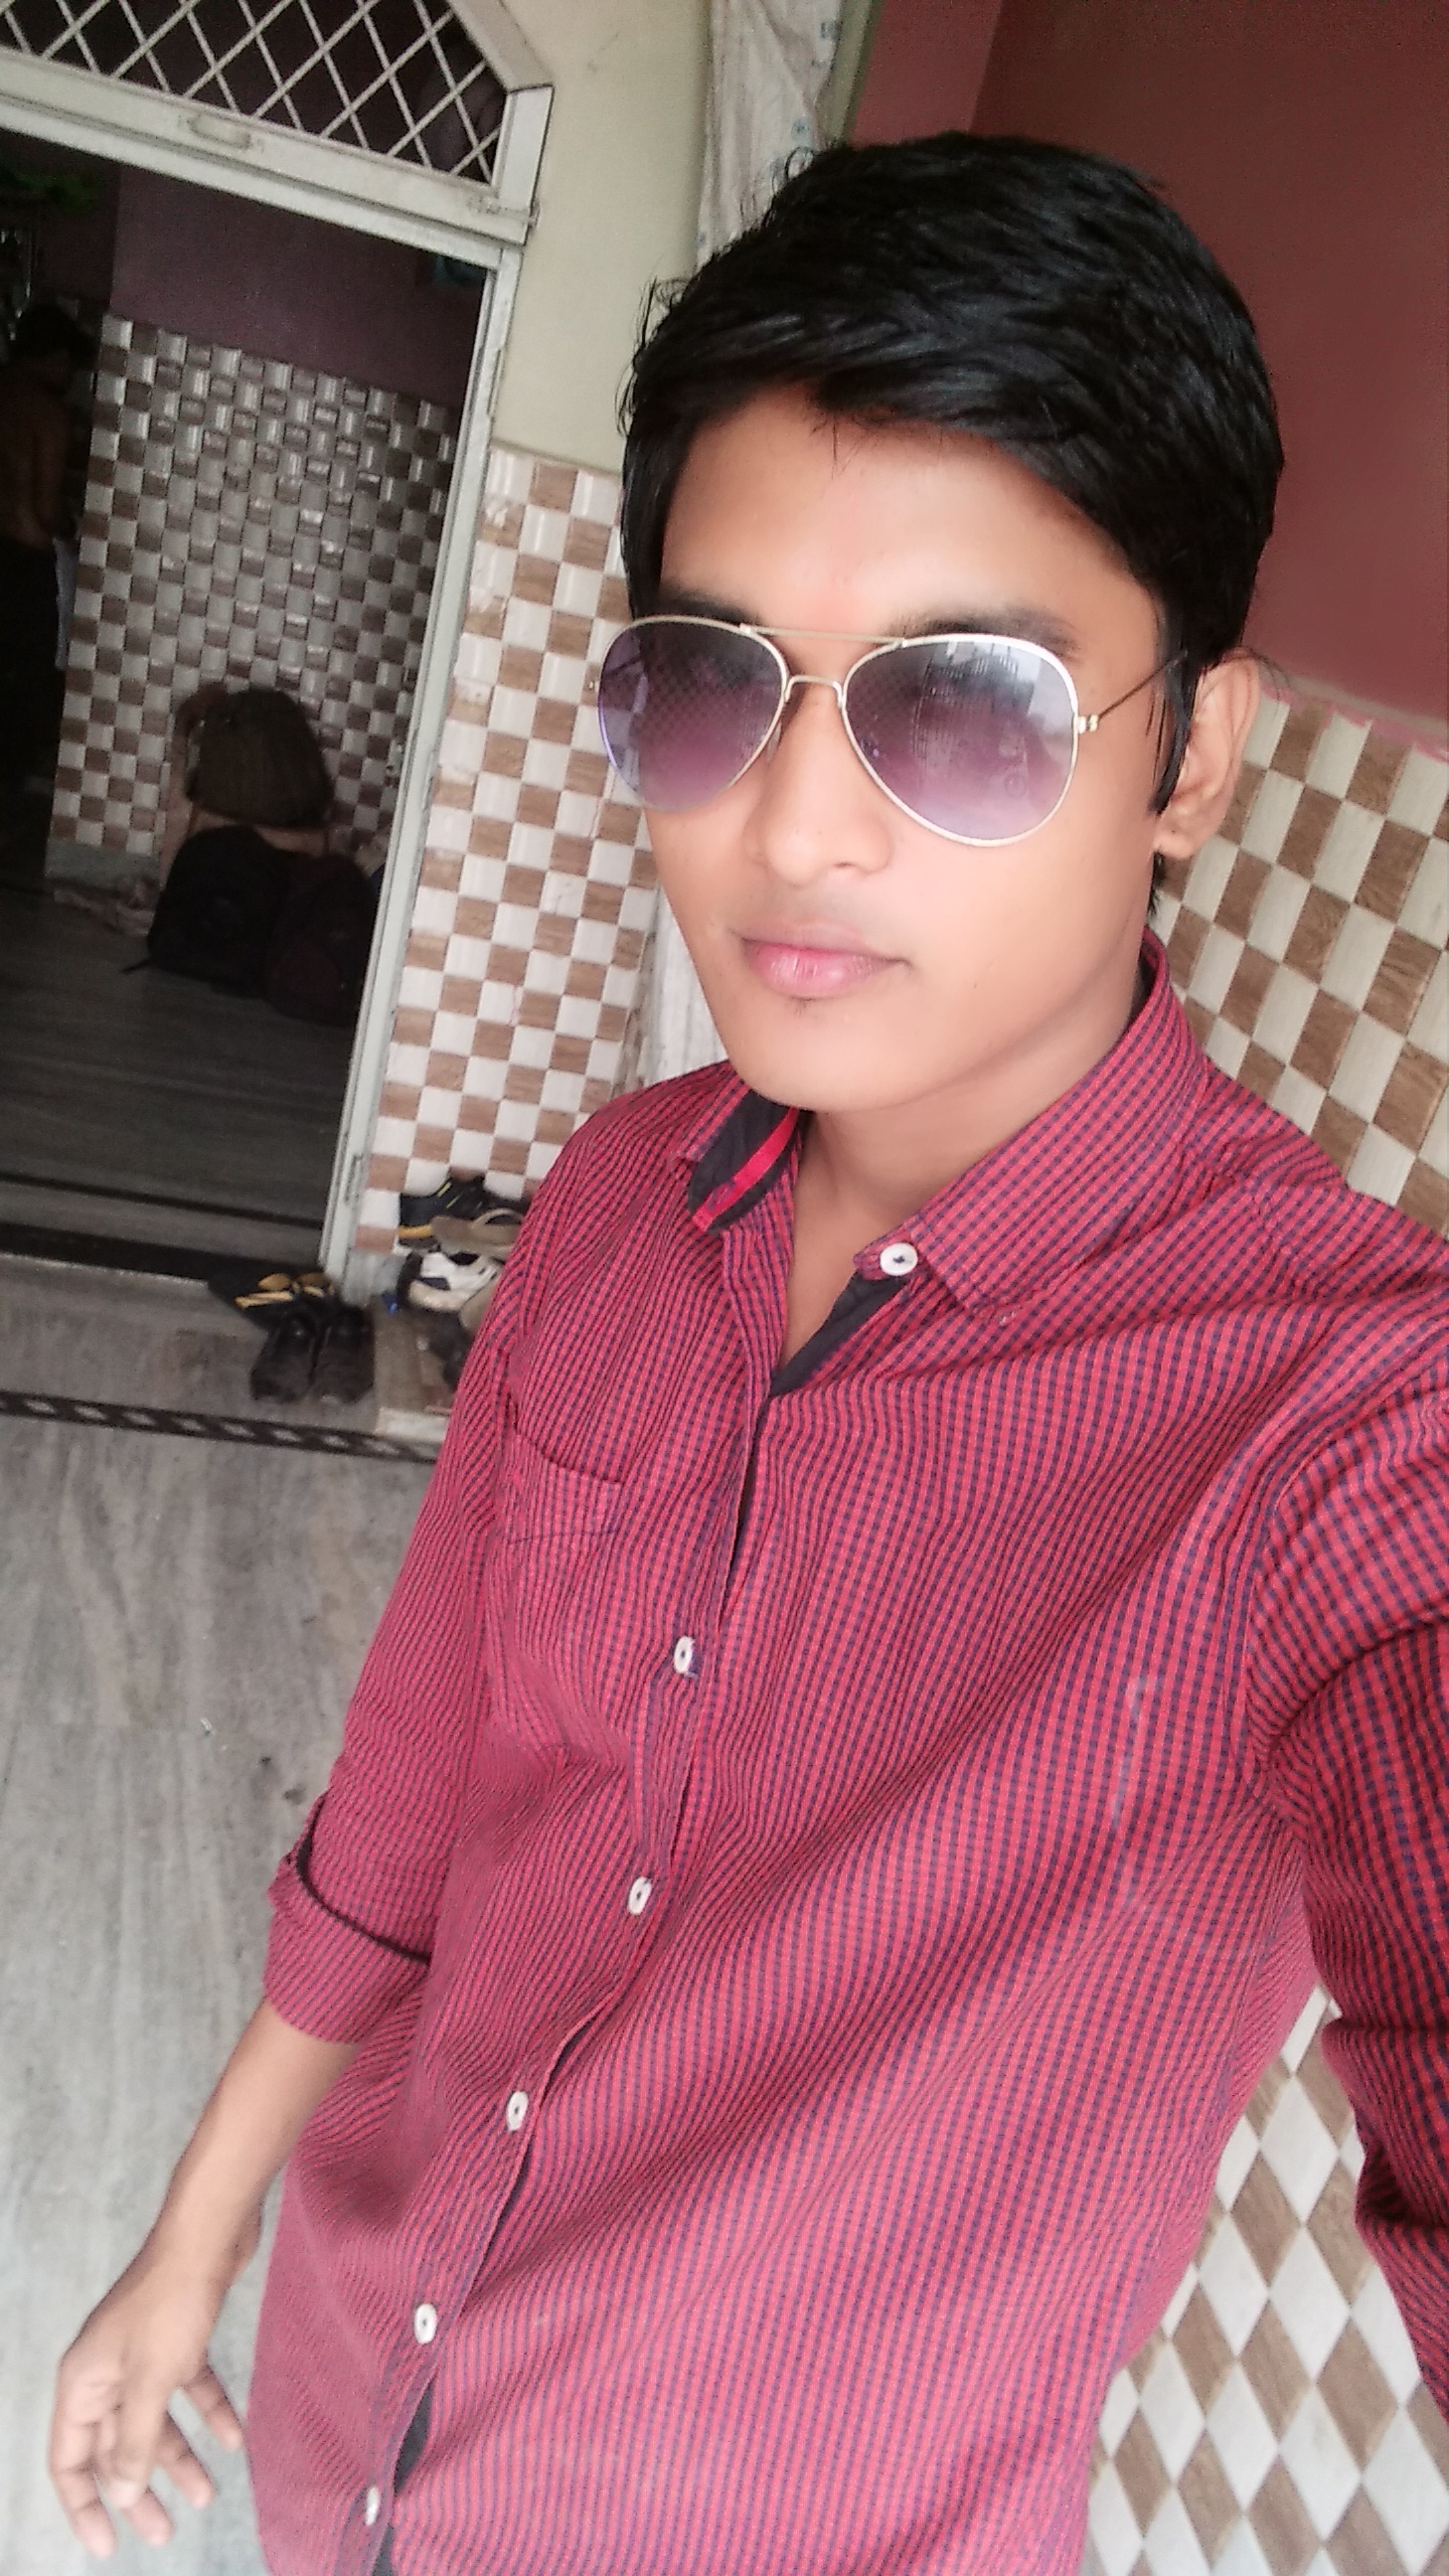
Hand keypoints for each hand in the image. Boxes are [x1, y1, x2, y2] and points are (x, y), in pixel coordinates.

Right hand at [49, 2217, 255, 2556]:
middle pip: (116, 2446)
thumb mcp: (150, 2382)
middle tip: (164, 2533)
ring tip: (207, 2494)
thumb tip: (124, 2493)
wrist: (209, 2236)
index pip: (70, 2459)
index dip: (84, 2505)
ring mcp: (142, 2355)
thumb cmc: (171, 2304)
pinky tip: (234, 2439)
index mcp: (82, 2383)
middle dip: (139, 2491)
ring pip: (155, 2420)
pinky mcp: (179, 2339)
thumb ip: (135, 2441)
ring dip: (179, 2457)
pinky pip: (189, 2388)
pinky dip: (208, 2413)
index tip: (108, 2545)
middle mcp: (106, 2372)